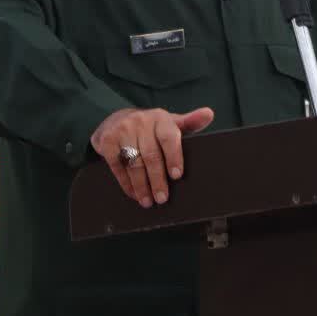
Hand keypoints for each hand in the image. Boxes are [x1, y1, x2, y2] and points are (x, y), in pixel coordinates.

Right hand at [90, 106, 213, 207]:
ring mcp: (123, 130)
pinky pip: (118, 166)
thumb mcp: (169, 122)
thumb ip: (189, 122)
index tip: (177, 176)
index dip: (174, 157)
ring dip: (141, 186)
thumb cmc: (150, 127)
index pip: (169, 137)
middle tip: (162, 198)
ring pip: (134, 163)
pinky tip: (134, 194)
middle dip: (157, 180)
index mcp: (160, 118)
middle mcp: (141, 121)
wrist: (115, 120)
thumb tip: (209, 114)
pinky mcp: (107, 140)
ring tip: (148, 202)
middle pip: (151, 155)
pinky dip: (126, 183)